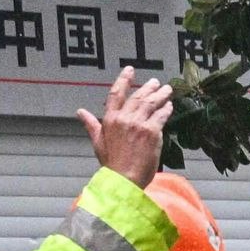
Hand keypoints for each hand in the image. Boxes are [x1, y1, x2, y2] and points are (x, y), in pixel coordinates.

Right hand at [77, 67, 172, 185]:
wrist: (123, 180)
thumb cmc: (111, 164)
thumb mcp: (98, 142)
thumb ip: (91, 124)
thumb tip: (80, 112)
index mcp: (110, 119)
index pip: (116, 93)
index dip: (123, 80)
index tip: (130, 70)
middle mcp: (124, 118)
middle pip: (137, 96)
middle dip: (148, 87)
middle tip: (156, 83)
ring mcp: (139, 124)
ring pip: (151, 103)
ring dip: (160, 95)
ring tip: (167, 90)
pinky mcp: (152, 132)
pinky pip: (161, 116)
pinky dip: (166, 109)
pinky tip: (169, 106)